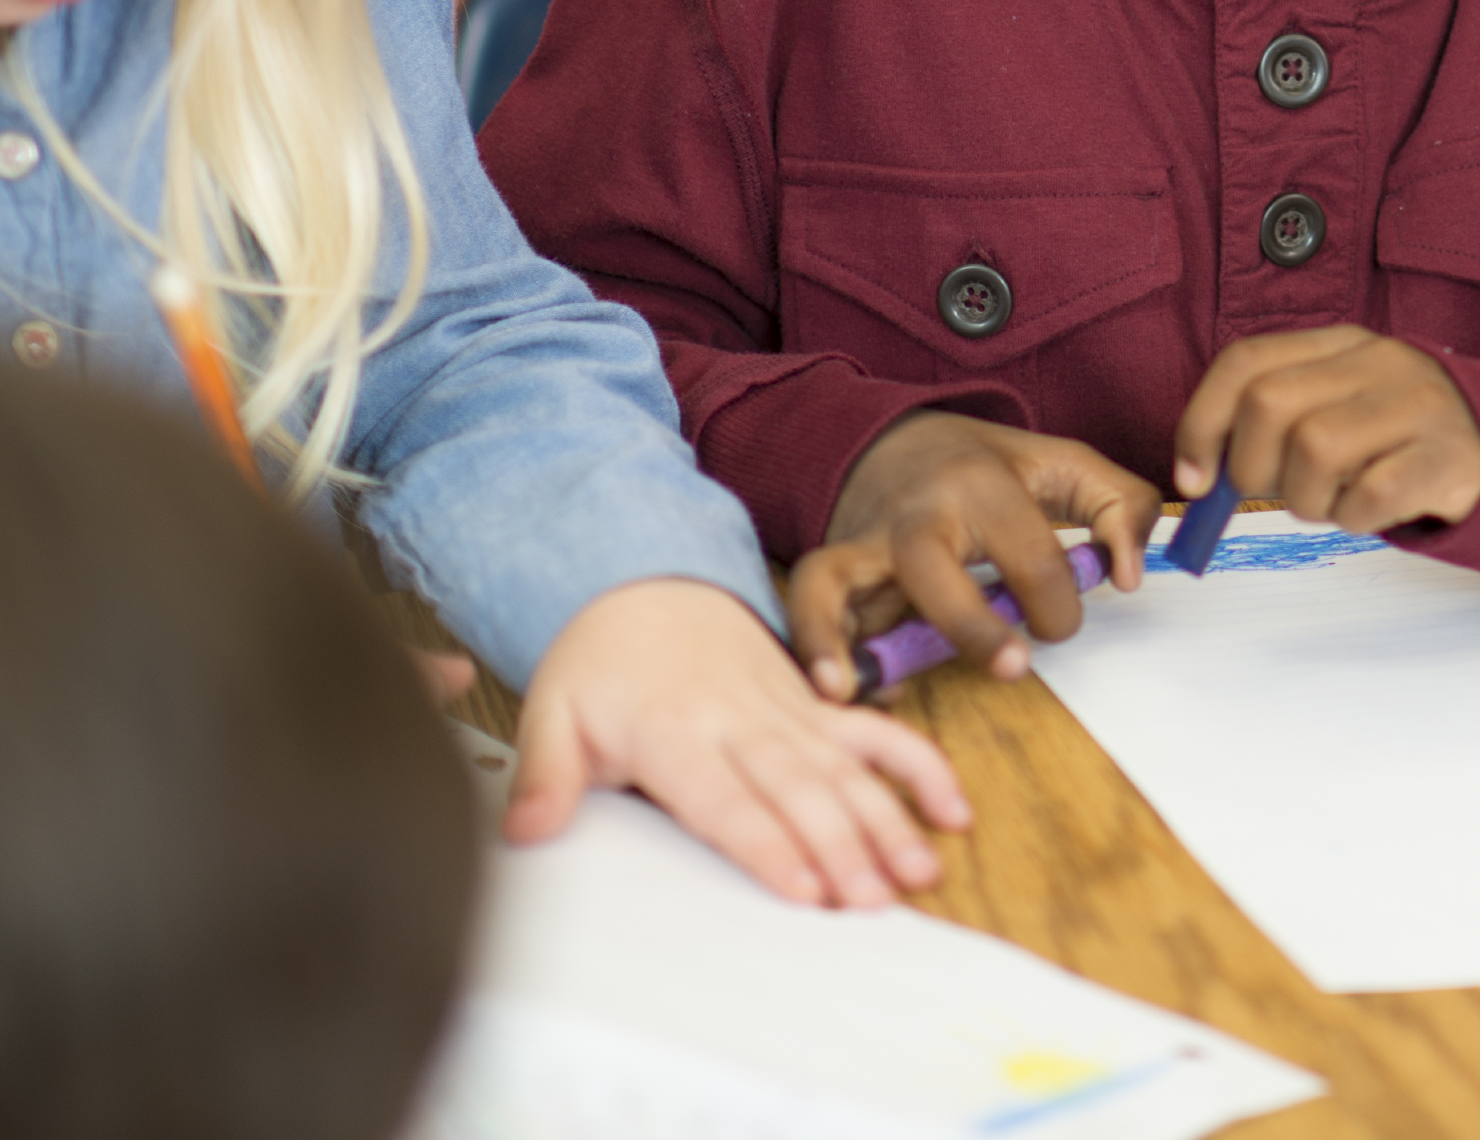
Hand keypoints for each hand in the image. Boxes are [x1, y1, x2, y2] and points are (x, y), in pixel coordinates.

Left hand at [505, 576, 972, 908]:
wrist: (645, 577)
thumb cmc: (599, 659)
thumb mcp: (550, 710)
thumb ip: (543, 775)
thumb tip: (525, 833)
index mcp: (674, 729)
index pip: (727, 799)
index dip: (769, 843)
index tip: (804, 889)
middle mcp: (741, 720)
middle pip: (799, 788)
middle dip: (842, 845)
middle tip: (874, 901)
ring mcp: (788, 709)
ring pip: (847, 768)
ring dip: (888, 819)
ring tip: (921, 871)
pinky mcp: (816, 704)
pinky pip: (877, 733)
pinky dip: (918, 766)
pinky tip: (953, 808)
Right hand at [791, 411, 1159, 691]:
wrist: (894, 440)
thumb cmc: (986, 467)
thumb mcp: (1064, 465)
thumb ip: (1120, 507)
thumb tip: (1130, 577)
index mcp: (981, 484)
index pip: (1030, 556)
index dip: (1060, 605)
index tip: (1060, 622)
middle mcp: (914, 512)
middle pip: (929, 566)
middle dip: (970, 624)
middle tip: (1013, 667)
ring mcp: (864, 542)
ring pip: (833, 581)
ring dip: (834, 636)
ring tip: (848, 689)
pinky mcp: (831, 568)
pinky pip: (813, 609)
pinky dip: (816, 648)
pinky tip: (842, 690)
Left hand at [1172, 326, 1479, 537]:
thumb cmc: (1397, 439)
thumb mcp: (1337, 409)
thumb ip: (1272, 428)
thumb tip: (1198, 479)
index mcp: (1340, 344)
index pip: (1244, 362)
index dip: (1202, 423)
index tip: (1195, 480)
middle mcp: (1377, 361)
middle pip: (1269, 404)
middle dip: (1253, 469)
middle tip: (1280, 493)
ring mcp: (1416, 404)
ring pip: (1314, 450)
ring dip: (1309, 500)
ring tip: (1336, 500)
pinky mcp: (1446, 456)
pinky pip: (1369, 495)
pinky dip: (1355, 517)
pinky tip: (1373, 509)